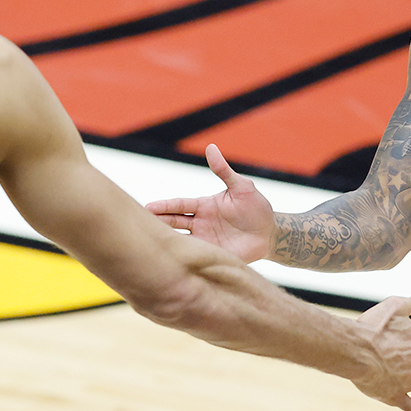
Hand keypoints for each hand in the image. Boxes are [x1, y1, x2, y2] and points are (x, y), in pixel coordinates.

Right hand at [146, 144, 274, 262]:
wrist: (270, 233)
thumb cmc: (256, 208)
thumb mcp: (242, 187)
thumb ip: (224, 171)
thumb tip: (211, 147)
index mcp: (203, 206)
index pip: (179, 205)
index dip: (164, 206)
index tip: (147, 207)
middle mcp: (200, 223)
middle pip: (173, 223)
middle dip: (157, 223)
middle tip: (140, 226)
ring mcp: (205, 241)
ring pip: (180, 241)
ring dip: (167, 242)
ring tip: (150, 244)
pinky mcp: (213, 255)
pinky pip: (196, 258)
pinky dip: (184, 260)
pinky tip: (170, 263)